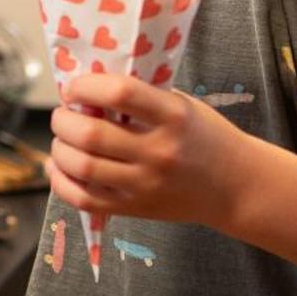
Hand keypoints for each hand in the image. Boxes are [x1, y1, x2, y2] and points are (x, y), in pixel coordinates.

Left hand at [48, 74, 256, 228]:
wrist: (237, 187)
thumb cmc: (206, 137)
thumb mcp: (183, 105)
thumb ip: (142, 97)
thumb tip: (88, 89)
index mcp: (173, 116)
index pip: (118, 93)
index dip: (85, 86)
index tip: (74, 88)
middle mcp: (158, 151)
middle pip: (91, 134)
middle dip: (63, 120)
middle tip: (63, 114)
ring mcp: (146, 184)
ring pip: (82, 167)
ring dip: (59, 149)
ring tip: (63, 140)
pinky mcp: (136, 209)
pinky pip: (84, 199)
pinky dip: (61, 182)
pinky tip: (59, 168)